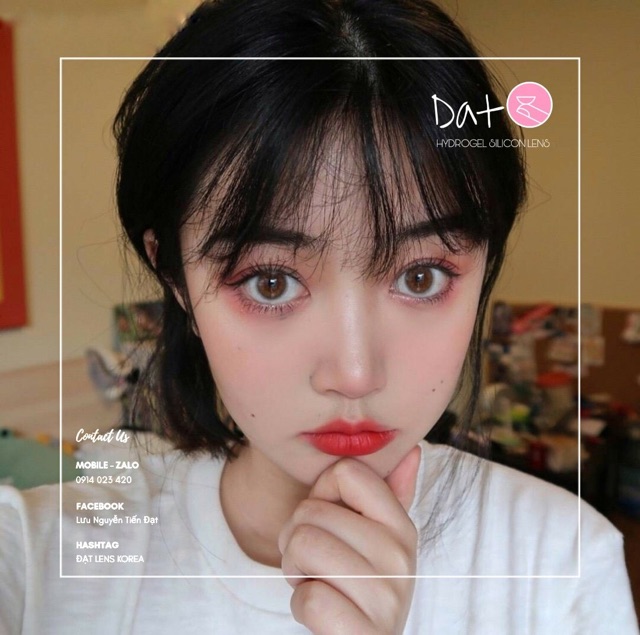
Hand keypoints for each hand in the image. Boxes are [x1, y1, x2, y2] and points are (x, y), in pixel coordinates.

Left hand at [278, 446, 421, 634]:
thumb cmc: (358, 583)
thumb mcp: (377, 539)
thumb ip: (391, 494)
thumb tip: (412, 450)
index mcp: (401, 526)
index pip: (345, 472)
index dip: (321, 493)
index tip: (330, 522)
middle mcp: (401, 556)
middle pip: (310, 511)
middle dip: (296, 539)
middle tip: (316, 563)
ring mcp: (387, 597)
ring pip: (303, 546)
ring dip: (295, 570)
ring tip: (318, 582)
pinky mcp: (365, 634)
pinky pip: (308, 599)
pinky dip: (303, 607)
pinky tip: (324, 612)